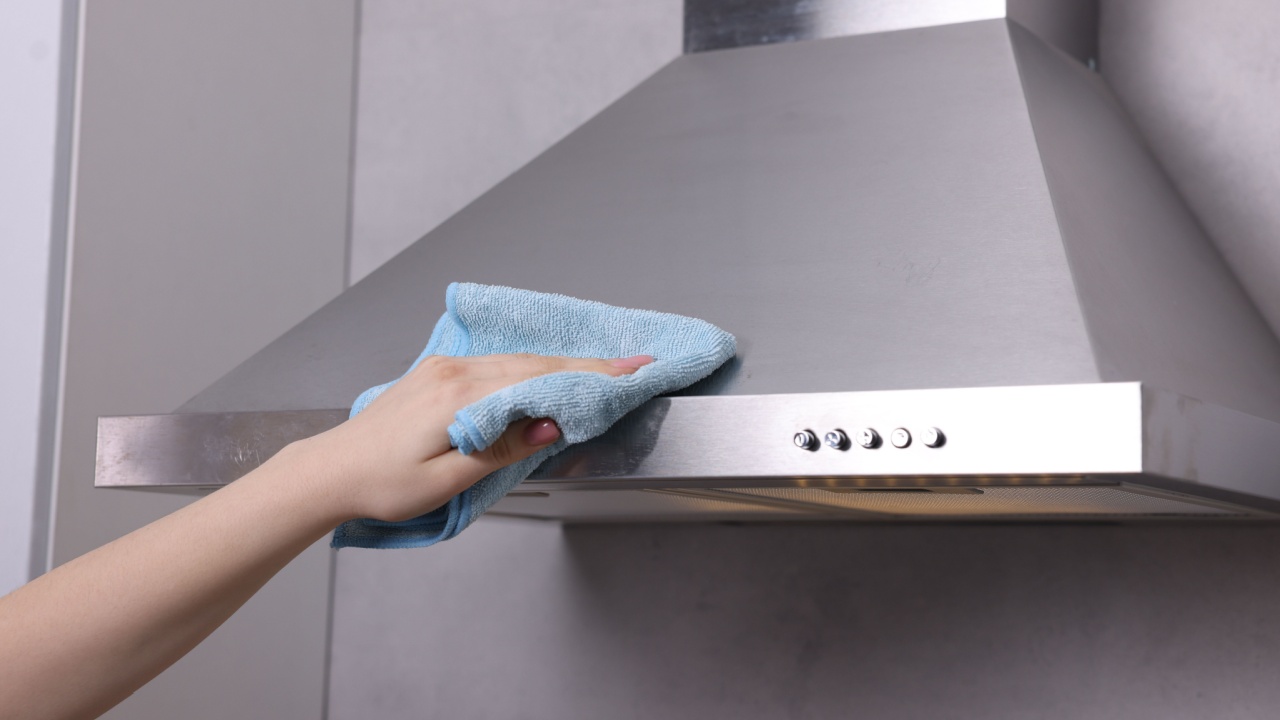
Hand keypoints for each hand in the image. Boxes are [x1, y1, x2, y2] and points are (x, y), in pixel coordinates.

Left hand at [292, 353, 653, 523]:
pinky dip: (531, 368)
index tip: (631, 370)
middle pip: (535, 364)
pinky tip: (548, 373)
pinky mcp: (438, 373)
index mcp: (459, 397)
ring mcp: (444, 368)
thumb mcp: (447, 480)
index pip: (540, 380)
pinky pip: (497, 364)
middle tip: (633, 365)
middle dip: (588, 364)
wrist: (330, 470)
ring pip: (517, 362)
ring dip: (562, 364)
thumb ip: (501, 448)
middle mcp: (454, 371)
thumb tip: (550, 426)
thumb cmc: (381, 484)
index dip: (590, 375)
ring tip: (603, 369)